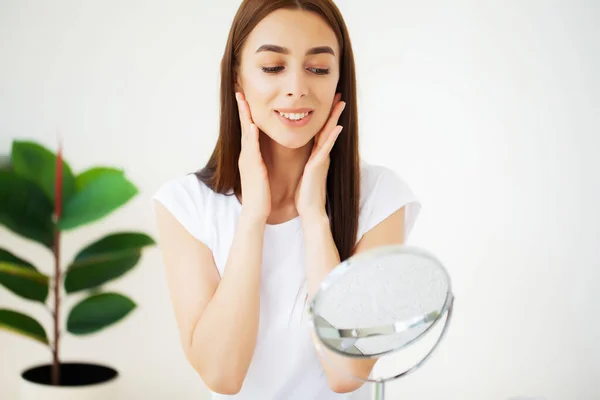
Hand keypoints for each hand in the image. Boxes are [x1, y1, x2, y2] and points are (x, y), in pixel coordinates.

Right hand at [236, 92, 270, 220]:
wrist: (256, 211)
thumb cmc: (261, 194)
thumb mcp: (260, 173)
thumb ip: (259, 161)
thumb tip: (261, 154)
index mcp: (249, 156)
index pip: (247, 131)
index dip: (246, 115)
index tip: (245, 100)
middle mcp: (246, 155)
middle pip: (243, 127)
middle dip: (242, 109)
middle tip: (239, 92)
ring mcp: (247, 160)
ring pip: (246, 134)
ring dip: (245, 116)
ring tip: (243, 101)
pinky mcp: (253, 167)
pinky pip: (252, 148)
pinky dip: (251, 135)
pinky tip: (253, 125)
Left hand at [295, 93, 345, 220]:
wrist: (310, 211)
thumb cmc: (306, 195)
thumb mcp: (306, 174)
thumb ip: (309, 163)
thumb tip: (308, 158)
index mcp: (316, 156)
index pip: (321, 132)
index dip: (325, 118)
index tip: (330, 103)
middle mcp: (321, 155)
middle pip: (328, 129)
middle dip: (333, 113)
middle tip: (339, 96)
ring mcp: (321, 160)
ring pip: (329, 135)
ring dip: (335, 119)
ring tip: (341, 104)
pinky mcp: (318, 166)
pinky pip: (326, 149)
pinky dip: (332, 138)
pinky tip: (337, 127)